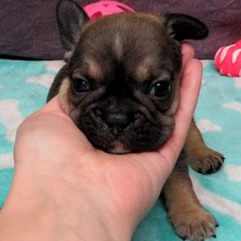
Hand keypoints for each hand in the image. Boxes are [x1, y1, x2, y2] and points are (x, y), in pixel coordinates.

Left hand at [10, 43, 201, 235]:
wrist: (69, 195)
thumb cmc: (50, 156)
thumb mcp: (46, 119)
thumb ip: (66, 99)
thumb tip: (75, 82)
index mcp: (88, 130)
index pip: (111, 96)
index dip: (122, 72)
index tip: (132, 48)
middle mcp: (117, 137)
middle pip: (141, 99)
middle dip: (153, 72)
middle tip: (166, 45)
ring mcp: (142, 146)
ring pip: (164, 106)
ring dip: (176, 77)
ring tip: (186, 49)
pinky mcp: (165, 154)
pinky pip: (181, 119)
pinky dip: (189, 92)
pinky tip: (195, 67)